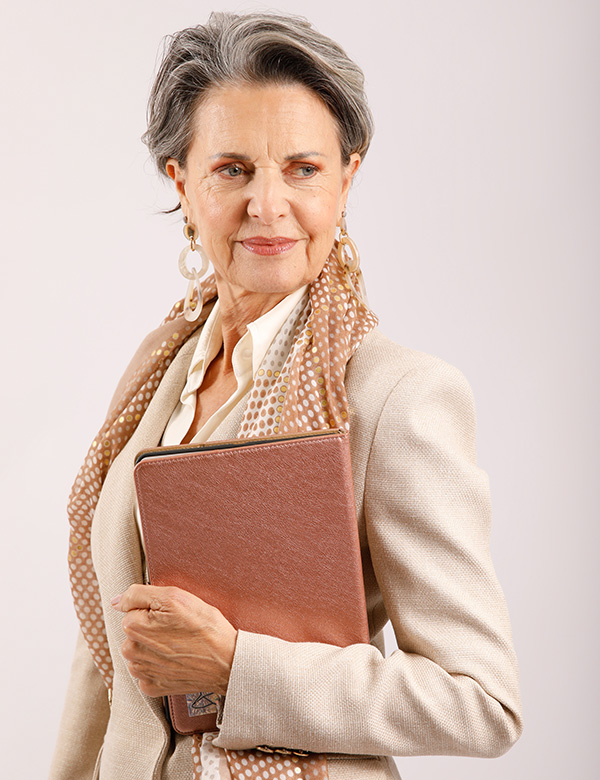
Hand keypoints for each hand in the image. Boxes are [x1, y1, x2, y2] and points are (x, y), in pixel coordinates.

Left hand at [111, 584, 237, 696]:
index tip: (171, 614)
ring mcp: (141, 672)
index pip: (133, 609)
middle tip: (178, 629)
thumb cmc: (204, 627)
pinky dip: (159, 665)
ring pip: (140, 650)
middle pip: (135, 631)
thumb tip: (116, 601)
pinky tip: (176, 661)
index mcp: (133, 626)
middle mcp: (132, 651)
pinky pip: (148, 671)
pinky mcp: (152, 687)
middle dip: (151, 628)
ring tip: (179, 645)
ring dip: (154, 647)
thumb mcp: (175, 596)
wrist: (226, 662)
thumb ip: (138, 594)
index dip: (154, 608)